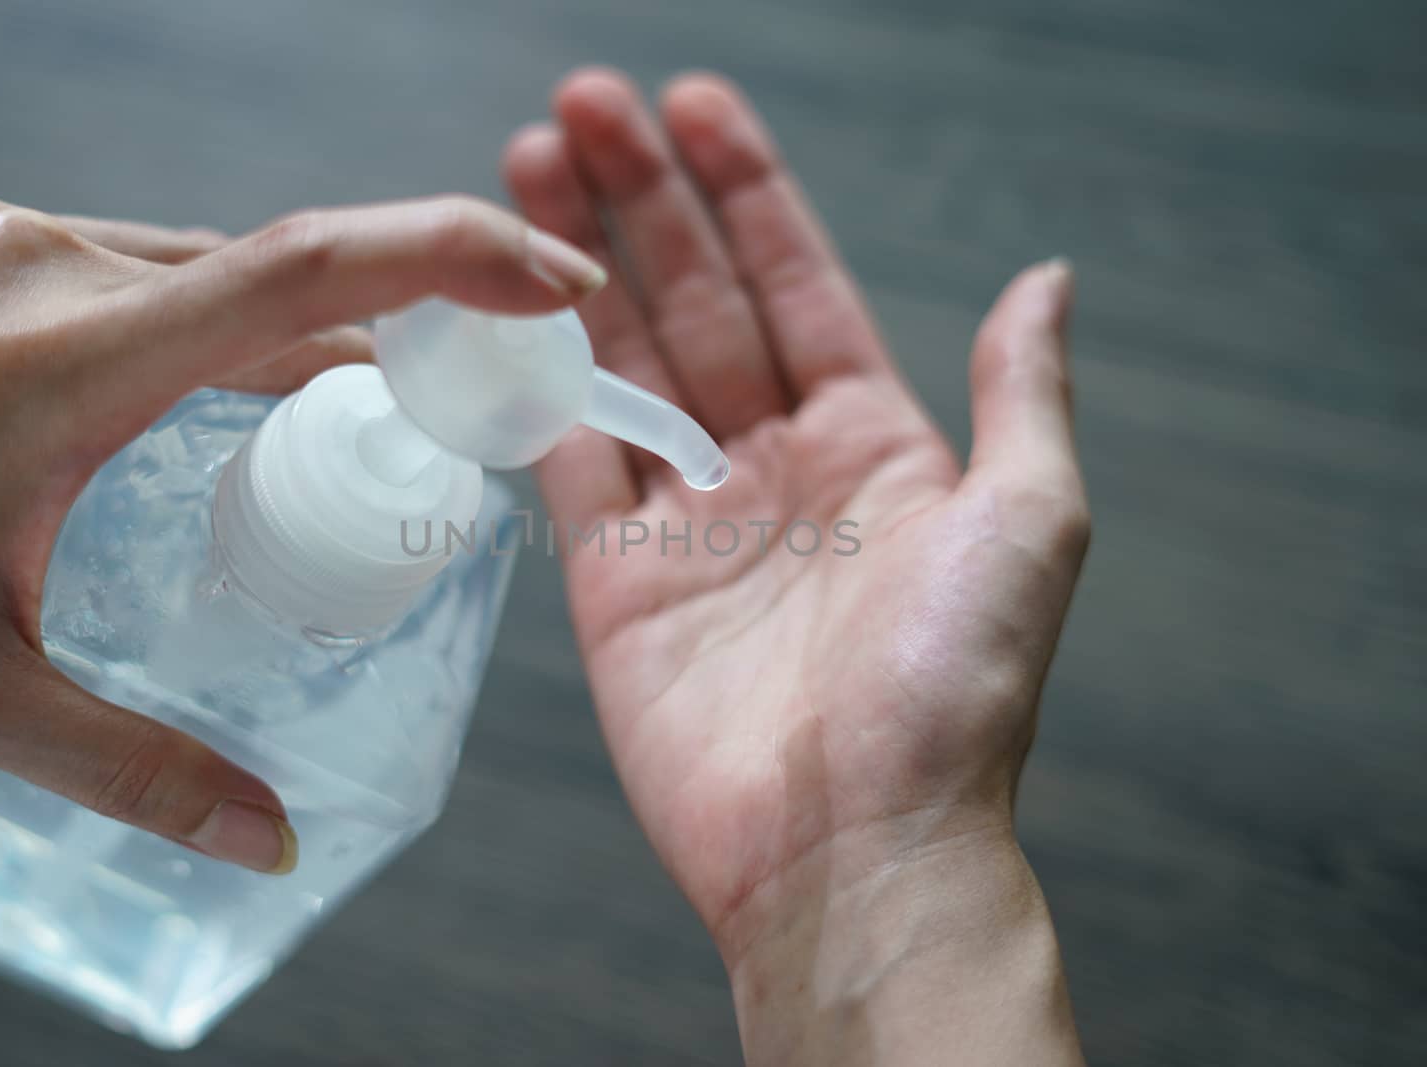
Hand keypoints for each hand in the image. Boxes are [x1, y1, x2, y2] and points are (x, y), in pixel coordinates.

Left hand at [0, 194, 603, 873]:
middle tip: (467, 408)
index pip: (301, 271)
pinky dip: (215, 323)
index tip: (551, 284)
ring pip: (209, 269)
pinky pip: (144, 267)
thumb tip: (268, 835)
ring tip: (338, 427)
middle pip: (277, 276)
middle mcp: (41, 266)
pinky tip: (207, 400)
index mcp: (59, 362)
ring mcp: (2, 239)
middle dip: (396, 332)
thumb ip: (129, 767)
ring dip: (296, 336)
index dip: (449, 260)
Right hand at [504, 70, 1088, 1063]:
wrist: (852, 849)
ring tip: (522, 167)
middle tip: (580, 103)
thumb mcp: (1027, 521)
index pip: (797, 285)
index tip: (695, 104)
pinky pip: (563, 458)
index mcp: (873, 444)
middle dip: (641, 201)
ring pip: (620, 361)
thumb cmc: (954, 691)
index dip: (747, 192)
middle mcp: (776, 468)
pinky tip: (495, 305)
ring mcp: (689, 519)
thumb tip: (1047, 277)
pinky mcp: (615, 578)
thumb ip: (1019, 391)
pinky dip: (527, 383)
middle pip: (696, 302)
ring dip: (574, 267)